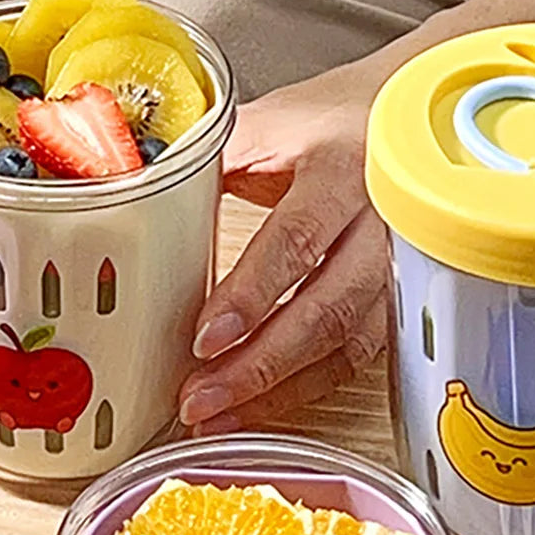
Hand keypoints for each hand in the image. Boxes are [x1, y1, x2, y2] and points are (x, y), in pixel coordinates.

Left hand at [178, 56, 397, 433]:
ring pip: (344, 346)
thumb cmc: (326, 122)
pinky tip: (260, 406)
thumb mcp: (265, 126)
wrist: (404, 118)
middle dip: (259, 364)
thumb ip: (207, 166)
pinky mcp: (398, 301)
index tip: (204, 339)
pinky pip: (356, 359)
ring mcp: (396, 268)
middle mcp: (380, 223)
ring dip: (279, 390)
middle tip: (199, 398)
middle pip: (325, 309)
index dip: (250, 295)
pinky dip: (306, 389)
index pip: (295, 240)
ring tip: (217, 416)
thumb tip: (130, 201)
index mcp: (340, 169)